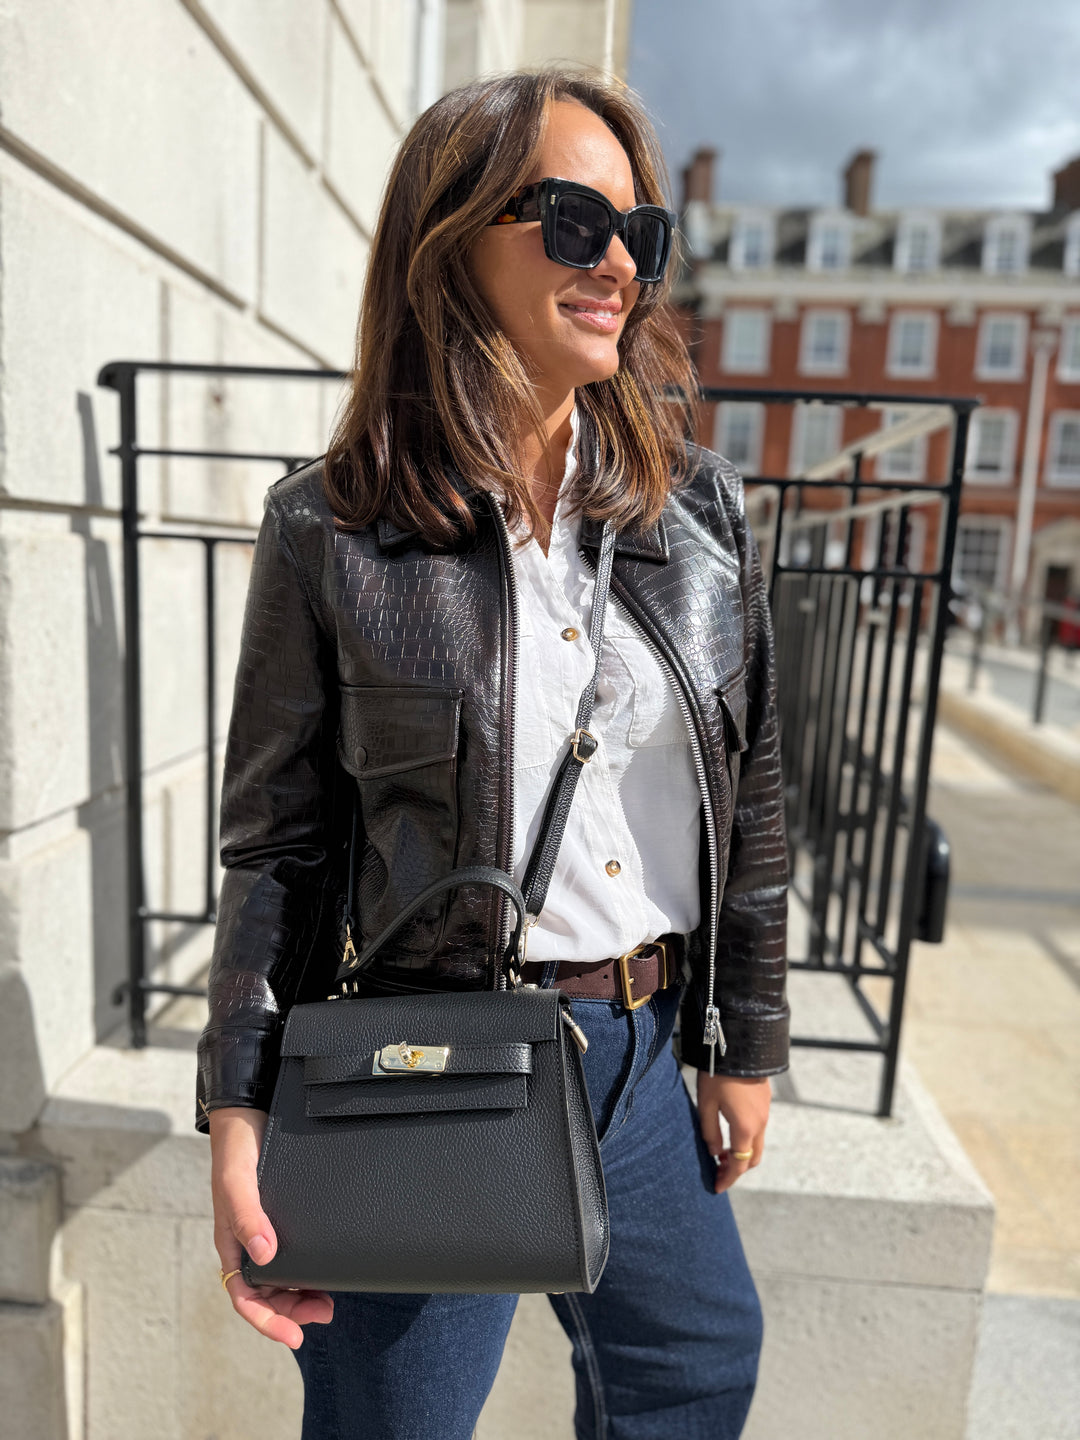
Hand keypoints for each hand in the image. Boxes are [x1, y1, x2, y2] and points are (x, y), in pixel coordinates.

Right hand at [209, 1106, 333, 1347]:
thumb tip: (265, 1256)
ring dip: (302, 1295)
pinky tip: (326, 1269)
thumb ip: (247, 1216)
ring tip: (329, 1301)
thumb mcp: (237, 1182)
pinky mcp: (284, 1216)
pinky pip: (294, 1254)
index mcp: (232, 1242)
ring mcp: (266, 1231)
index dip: (268, 1321)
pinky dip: (309, 1268)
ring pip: (282, 1278)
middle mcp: (249, 1242)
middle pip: (267, 1294)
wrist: (249, 1114)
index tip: (295, 1335)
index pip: (245, 1297)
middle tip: (326, 1311)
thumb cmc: (236, 1149)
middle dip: (293, 1311)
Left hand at [695, 1072, 771, 1193]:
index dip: (728, 1179)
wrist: (739, 1046)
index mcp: (745, 1128)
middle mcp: (760, 1124)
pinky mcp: (765, 1101)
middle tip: (719, 1170)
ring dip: (743, 1153)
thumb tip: (716, 1154)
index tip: (717, 1187)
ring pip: (757, 1144)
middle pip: (753, 1158)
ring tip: (722, 1152)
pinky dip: (747, 1139)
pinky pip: (759, 1129)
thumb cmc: (718, 1075)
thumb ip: (710, 1133)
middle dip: (737, 1169)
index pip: (739, 1165)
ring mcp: (765, 1112)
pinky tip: (731, 1132)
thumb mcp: (706, 1104)